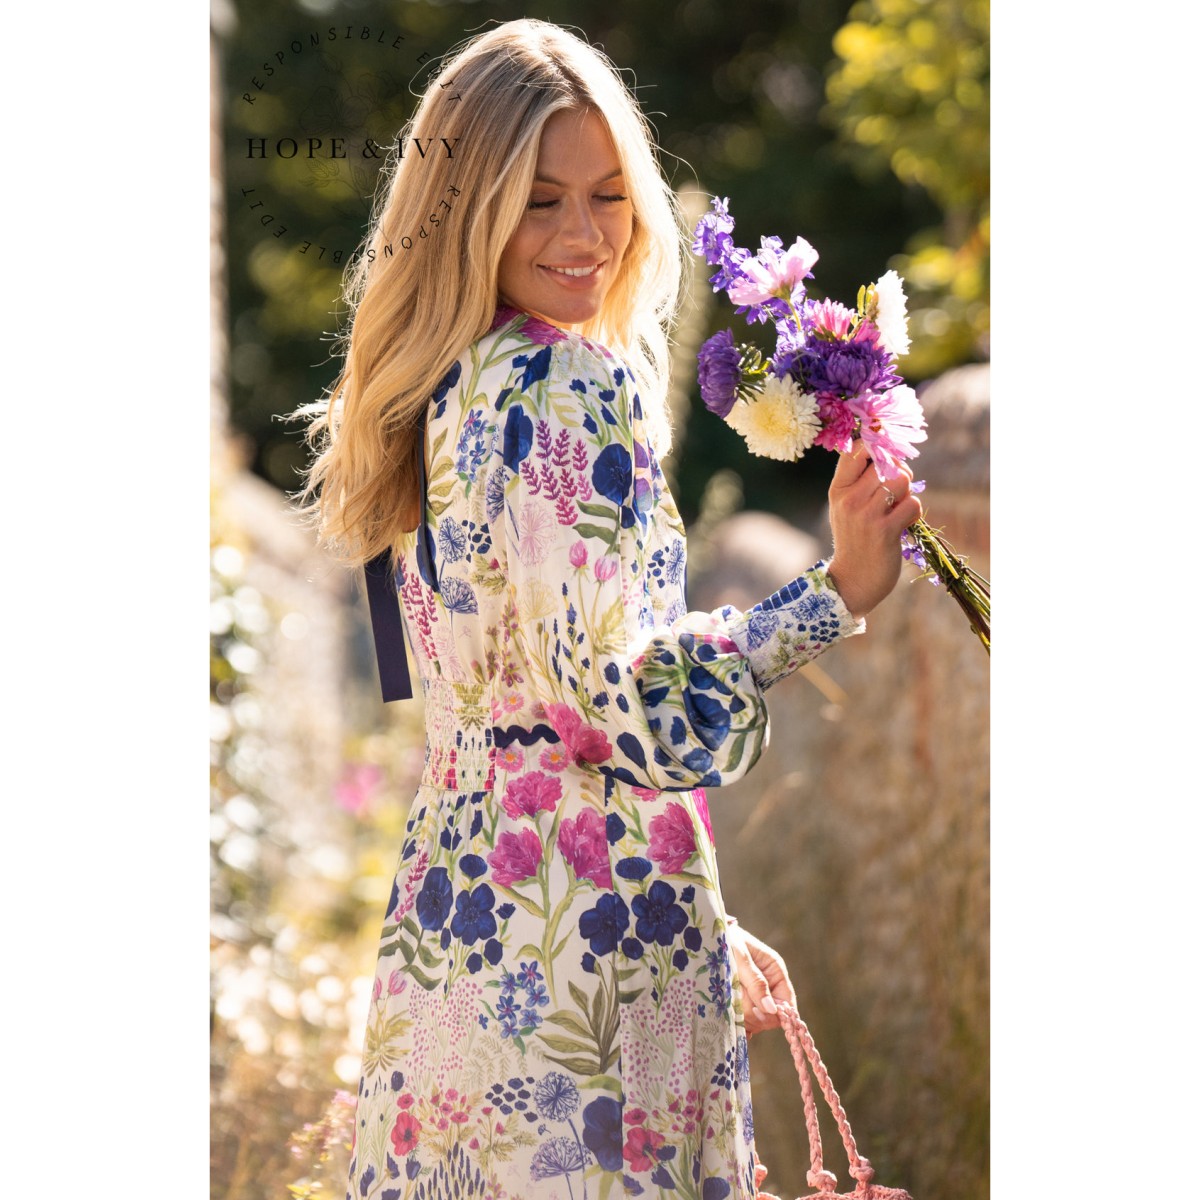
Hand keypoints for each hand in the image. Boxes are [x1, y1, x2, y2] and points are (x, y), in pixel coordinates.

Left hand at [727, 924, 796, 1037]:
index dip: (776, 1013)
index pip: (787, 1003)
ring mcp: (755, 996)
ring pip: (757, 1021)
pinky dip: (738, 1024)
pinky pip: (745, 1022)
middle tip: (736, 999)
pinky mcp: (742, 1002)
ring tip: (728, 998)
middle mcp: (769, 987)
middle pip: (770, 1016)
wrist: (707, 935)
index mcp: (775, 972)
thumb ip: (755, 982)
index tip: (757, 1010)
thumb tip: (771, 1009)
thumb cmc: (727, 940)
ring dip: (743, 1016)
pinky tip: (729, 1019)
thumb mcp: (741, 957)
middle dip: (754, 1013)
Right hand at [825, 441, 921, 619]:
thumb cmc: (855, 539)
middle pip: (887, 462)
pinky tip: (904, 524)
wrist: (853, 580)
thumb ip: (860, 480)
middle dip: (900, 471)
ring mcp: (866, 515)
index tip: (886, 458)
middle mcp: (849, 499)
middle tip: (898, 489)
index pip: (856, 449)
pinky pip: (913, 504)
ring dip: (909, 492)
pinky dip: (914, 512)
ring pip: (902, 480)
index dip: (878, 445)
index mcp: (837, 489)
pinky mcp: (885, 531)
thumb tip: (890, 451)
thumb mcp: (845, 507)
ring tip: (899, 507)